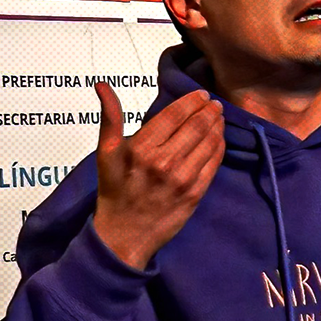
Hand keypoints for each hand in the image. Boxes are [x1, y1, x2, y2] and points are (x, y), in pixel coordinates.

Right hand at [91, 83, 224, 269]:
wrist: (124, 236)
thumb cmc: (114, 191)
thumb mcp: (106, 154)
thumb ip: (110, 117)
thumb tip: (101, 85)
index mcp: (142, 148)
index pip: (174, 115)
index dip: (192, 101)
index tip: (201, 94)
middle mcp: (164, 162)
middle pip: (196, 126)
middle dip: (209, 111)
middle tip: (215, 103)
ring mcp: (182, 179)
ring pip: (209, 143)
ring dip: (217, 126)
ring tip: (219, 118)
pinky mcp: (195, 194)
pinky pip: (214, 164)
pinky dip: (219, 148)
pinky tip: (219, 140)